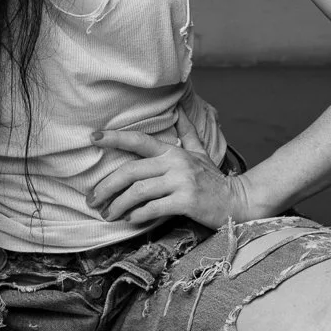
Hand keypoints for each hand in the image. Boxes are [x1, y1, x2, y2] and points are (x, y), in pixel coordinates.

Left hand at [87, 107, 253, 228]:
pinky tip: (130, 220)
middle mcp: (175, 163)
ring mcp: (181, 182)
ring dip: (118, 205)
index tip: (93, 138)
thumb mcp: (200, 153)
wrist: (238, 201)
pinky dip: (138, 215)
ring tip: (108, 214)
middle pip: (130, 171)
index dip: (114, 138)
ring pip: (138, 192)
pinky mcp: (186, 201)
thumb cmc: (213, 180)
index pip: (139, 140)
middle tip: (92, 200)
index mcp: (173, 151)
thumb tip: (179, 110)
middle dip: (106, 187)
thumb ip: (187, 133)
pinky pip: (153, 208)